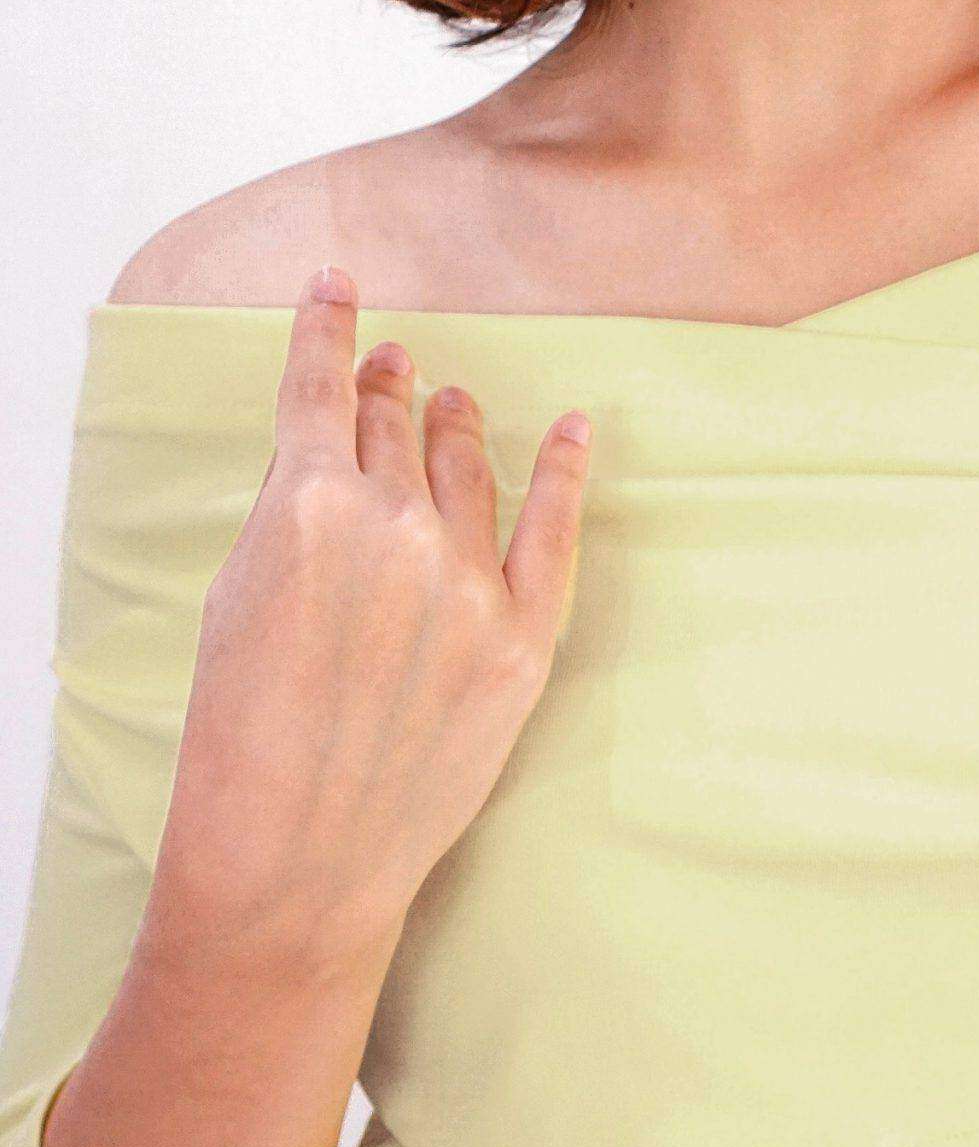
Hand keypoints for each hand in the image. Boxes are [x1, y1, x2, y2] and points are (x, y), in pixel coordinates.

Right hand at [148, 266, 590, 968]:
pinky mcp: (523, 636)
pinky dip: (566, 471)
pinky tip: (576, 428)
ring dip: (455, 424)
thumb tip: (328, 462)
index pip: (321, 390)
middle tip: (395, 364)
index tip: (338, 285)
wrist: (297, 861)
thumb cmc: (240, 740)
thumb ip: (286, 519)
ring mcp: (467, 580)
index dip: (328, 329)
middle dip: (389, 387)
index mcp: (304, 506)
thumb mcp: (234, 600)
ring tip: (452, 400)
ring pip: (464, 467)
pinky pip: (555, 529)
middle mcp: (393, 526)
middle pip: (394, 426)